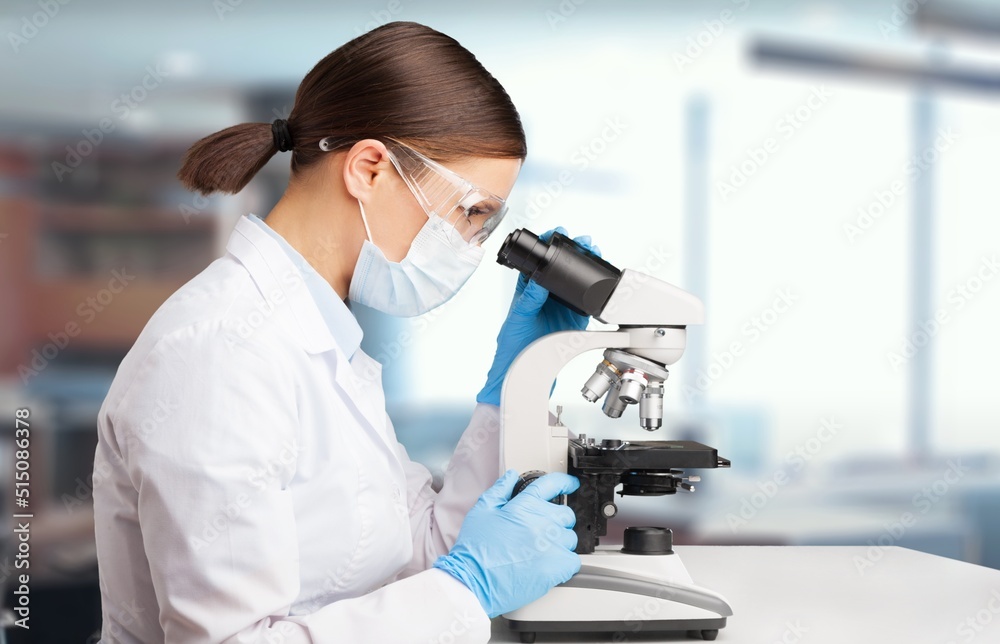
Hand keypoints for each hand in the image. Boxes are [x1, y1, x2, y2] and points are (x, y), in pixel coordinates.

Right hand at [432, 470, 580, 617]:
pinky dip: (565, 564)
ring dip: (560, 544)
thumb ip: (499, 490)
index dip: (564, 482)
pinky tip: (550, 566)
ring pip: (570, 538)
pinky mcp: (556, 567)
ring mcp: (551, 545)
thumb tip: (511, 477)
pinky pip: (574, 561)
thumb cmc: (475, 550)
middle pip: (566, 514)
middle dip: (557, 520)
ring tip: (540, 553)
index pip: (551, 485)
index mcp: (524, 506)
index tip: (570, 484)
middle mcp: (541, 522)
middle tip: (542, 532)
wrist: (473, 581)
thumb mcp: (481, 511)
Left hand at [476, 227, 600, 405]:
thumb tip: (538, 282)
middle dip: (573, 249)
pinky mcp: (575, 316)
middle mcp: (546, 292)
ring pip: (576, 278)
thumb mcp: (519, 316)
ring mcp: (562, 303)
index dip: (548, 244)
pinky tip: (600, 276)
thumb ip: (529, 299)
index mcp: (529, 287)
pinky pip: (588, 299)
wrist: (524, 368)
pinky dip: (595, 287)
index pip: (539, 259)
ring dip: (585, 262)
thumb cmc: (513, 343)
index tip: (556, 234)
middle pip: (562, 264)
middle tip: (582, 241)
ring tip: (593, 250)